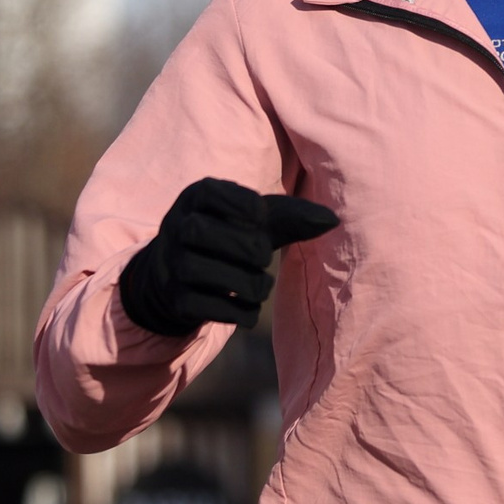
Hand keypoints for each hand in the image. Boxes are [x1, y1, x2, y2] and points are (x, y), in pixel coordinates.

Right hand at [117, 177, 338, 337]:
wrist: (179, 277)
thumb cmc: (229, 238)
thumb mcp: (256, 223)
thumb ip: (291, 217)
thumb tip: (333, 220)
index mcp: (196, 197)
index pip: (212, 191)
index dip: (243, 204)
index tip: (262, 217)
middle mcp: (175, 226)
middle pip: (203, 232)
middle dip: (245, 247)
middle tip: (263, 256)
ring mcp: (170, 265)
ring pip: (201, 271)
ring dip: (245, 283)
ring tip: (261, 286)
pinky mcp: (175, 299)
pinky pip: (204, 305)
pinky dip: (236, 311)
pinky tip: (249, 309)